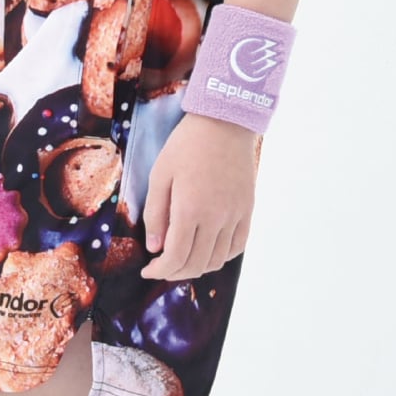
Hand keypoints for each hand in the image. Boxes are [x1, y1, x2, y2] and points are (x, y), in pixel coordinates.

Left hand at [140, 112, 258, 279]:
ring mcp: (235, 216)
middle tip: (162, 268)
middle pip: (197, 264)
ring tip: (183, 261)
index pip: (175, 257)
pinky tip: (208, 251)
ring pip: (218, 260)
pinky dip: (222, 257)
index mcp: (189, 210)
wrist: (225, 123)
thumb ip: (155, 214)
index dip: (159, 271)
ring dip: (198, 268)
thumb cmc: (186, 145)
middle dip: (175, 273)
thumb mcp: (160, 175)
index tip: (148, 270)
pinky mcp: (247, 210)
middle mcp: (215, 219)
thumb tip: (155, 248)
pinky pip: (238, 246)